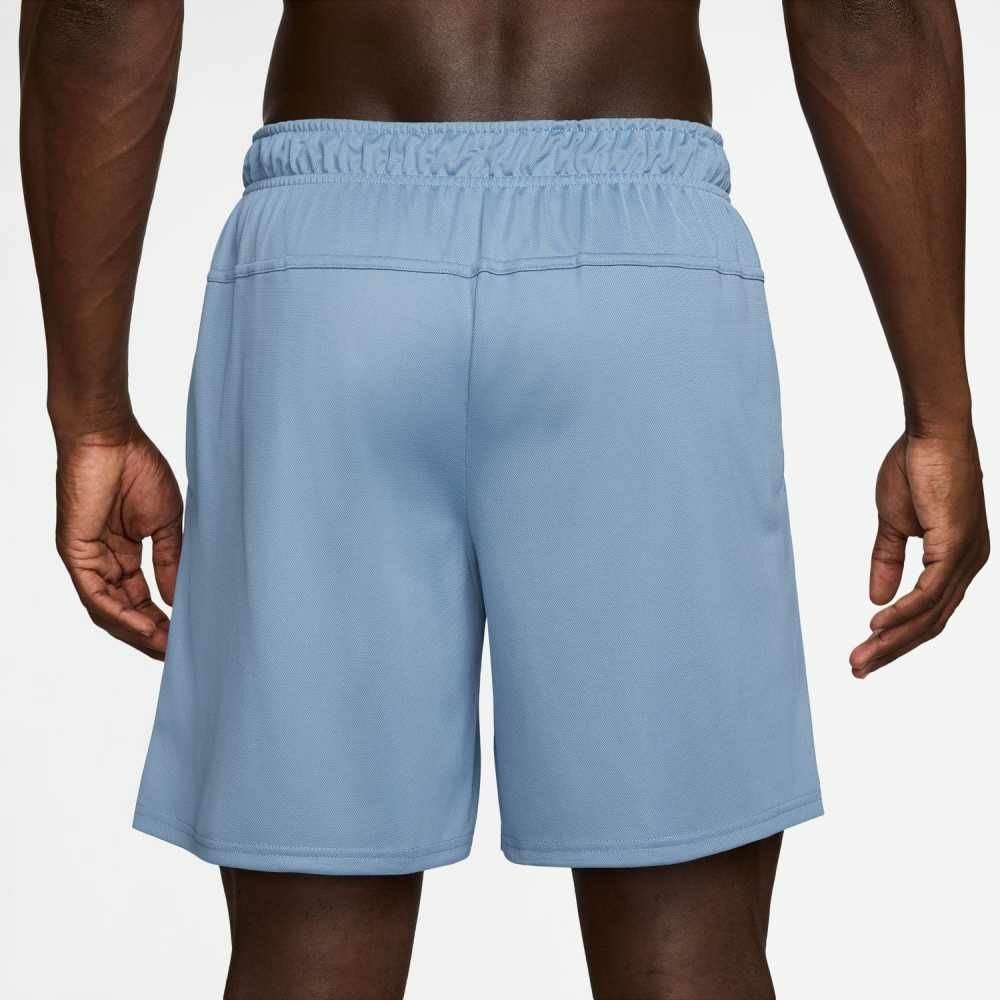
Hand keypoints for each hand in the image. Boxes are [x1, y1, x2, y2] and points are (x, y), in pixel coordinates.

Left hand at [55, 418, 182, 659]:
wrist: (111, 437)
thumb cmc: (138, 468)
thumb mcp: (165, 524)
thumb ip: (169, 561)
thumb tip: (177, 598)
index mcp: (121, 553)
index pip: (139, 597)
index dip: (162, 619)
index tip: (186, 636)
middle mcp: (101, 561)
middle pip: (122, 611)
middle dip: (149, 635)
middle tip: (176, 652)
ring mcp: (86, 558)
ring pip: (107, 610)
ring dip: (136, 632)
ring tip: (164, 647)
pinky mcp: (75, 552)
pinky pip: (95, 594)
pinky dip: (120, 614)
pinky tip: (145, 627)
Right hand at [850, 431, 988, 677]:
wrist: (932, 432)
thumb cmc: (916, 467)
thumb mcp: (895, 523)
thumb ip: (887, 560)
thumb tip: (876, 600)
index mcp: (957, 559)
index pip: (928, 611)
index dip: (896, 636)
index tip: (865, 652)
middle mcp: (969, 565)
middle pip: (929, 623)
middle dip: (891, 650)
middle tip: (858, 668)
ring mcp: (967, 558)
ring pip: (928, 615)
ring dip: (892, 640)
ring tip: (860, 658)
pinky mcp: (957, 547)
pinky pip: (929, 593)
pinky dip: (903, 614)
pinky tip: (878, 625)